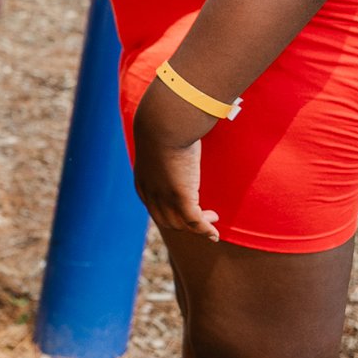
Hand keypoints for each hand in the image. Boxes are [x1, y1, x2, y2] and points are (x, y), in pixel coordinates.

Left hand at [131, 81, 221, 241]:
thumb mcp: (160, 138)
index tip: (186, 209)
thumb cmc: (164, 125)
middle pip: (166, 220)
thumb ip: (166, 141)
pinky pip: (195, 223)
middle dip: (185, 223)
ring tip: (213, 219)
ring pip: (180, 224)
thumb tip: (176, 129)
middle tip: (206, 216)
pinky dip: (205, 230)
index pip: (153, 207)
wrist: (163, 124)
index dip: (170, 212)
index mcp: (143, 180)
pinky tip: (215, 233)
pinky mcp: (181, 198)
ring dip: (197, 226)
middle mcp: (151, 193)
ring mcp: (165, 197)